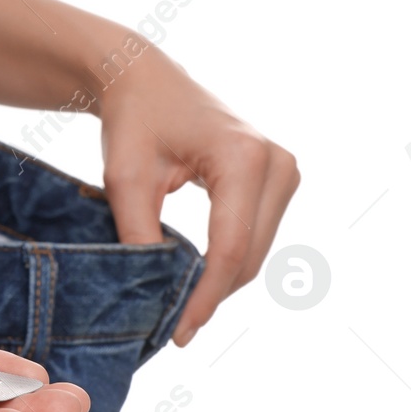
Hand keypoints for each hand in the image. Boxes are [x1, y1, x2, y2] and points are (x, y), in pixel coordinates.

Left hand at [95, 50, 300, 346]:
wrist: (143, 79)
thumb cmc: (133, 121)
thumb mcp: (126, 179)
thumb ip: (141, 236)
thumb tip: (157, 292)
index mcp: (244, 158)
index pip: (230, 246)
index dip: (206, 296)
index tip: (180, 332)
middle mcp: (277, 162)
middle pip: (248, 253)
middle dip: (212, 294)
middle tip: (174, 329)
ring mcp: (284, 169)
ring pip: (255, 249)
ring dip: (221, 281)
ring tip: (181, 308)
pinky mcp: (278, 178)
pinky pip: (255, 234)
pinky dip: (227, 260)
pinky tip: (196, 281)